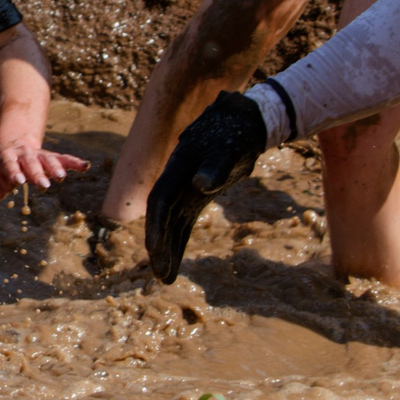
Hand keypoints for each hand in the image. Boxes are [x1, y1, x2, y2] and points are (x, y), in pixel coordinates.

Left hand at [0, 139, 88, 212]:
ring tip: (62, 178)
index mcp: (7, 158)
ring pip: (48, 159)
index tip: (20, 180)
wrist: (11, 145)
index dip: (14, 172)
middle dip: (38, 174)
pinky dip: (74, 162)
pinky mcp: (50, 157)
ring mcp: (38, 155)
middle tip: (45, 185)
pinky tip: (85, 166)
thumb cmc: (0, 168)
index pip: (10, 165)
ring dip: (56, 168)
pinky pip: (63, 159)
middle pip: (31, 163)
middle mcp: (24, 155)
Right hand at [144, 91, 268, 283]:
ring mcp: (185, 191)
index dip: (156, 225)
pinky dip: (179, 244)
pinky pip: (183, 225)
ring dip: (167, 251)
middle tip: (161, 275)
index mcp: (178, 167)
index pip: (161, 199)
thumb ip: (216, 166)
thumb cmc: (236, 132)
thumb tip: (200, 184)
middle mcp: (177, 181)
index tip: (156, 250)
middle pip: (162, 217)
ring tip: (165, 279)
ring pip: (171, 225)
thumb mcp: (230, 148)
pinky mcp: (195, 199)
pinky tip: (174, 264)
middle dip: (159, 245)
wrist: (243, 121)